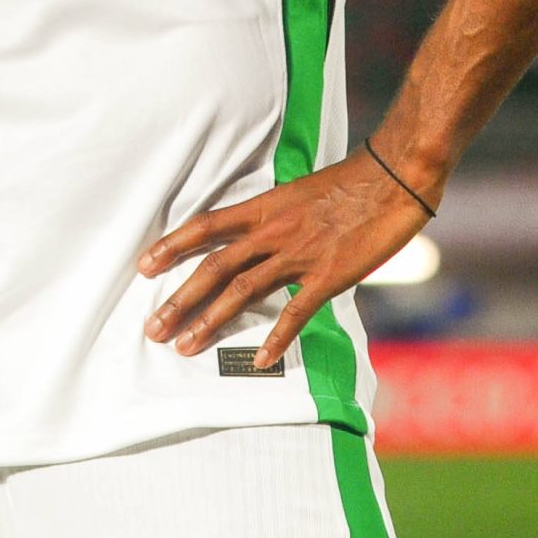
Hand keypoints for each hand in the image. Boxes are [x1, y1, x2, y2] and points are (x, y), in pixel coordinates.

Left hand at [136, 152, 430, 367]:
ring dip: (209, 322)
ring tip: (184, 346)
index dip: (172, 246)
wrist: (394, 177)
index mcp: (263, 208)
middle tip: (153, 327)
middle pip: (213, 267)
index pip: (205, 226)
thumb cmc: (349, 184)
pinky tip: (258, 360)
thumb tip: (253, 237)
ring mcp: (298, 255)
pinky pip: (295, 312)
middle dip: (179, 300)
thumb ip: (272, 217)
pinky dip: (276, 339)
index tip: (144, 266)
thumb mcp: (298, 193)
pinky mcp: (328, 276)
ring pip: (241, 291)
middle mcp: (272, 231)